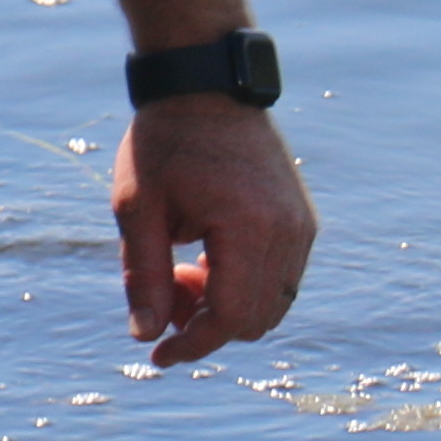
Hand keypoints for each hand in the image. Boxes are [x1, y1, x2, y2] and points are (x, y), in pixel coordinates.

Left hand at [113, 101, 316, 365]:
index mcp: (250, 227)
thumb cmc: (164, 141)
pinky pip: (280, 278)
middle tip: (163, 291)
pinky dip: (243, 284)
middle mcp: (289, 232)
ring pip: (271, 303)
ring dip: (225, 306)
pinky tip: (204, 254)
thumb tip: (147, 336)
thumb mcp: (138, 208)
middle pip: (256, 319)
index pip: (231, 318)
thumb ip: (144, 275)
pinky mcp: (301, 220)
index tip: (158, 356)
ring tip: (180, 269)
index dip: (194, 345)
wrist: (206, 84)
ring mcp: (302, 226)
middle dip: (205, 323)